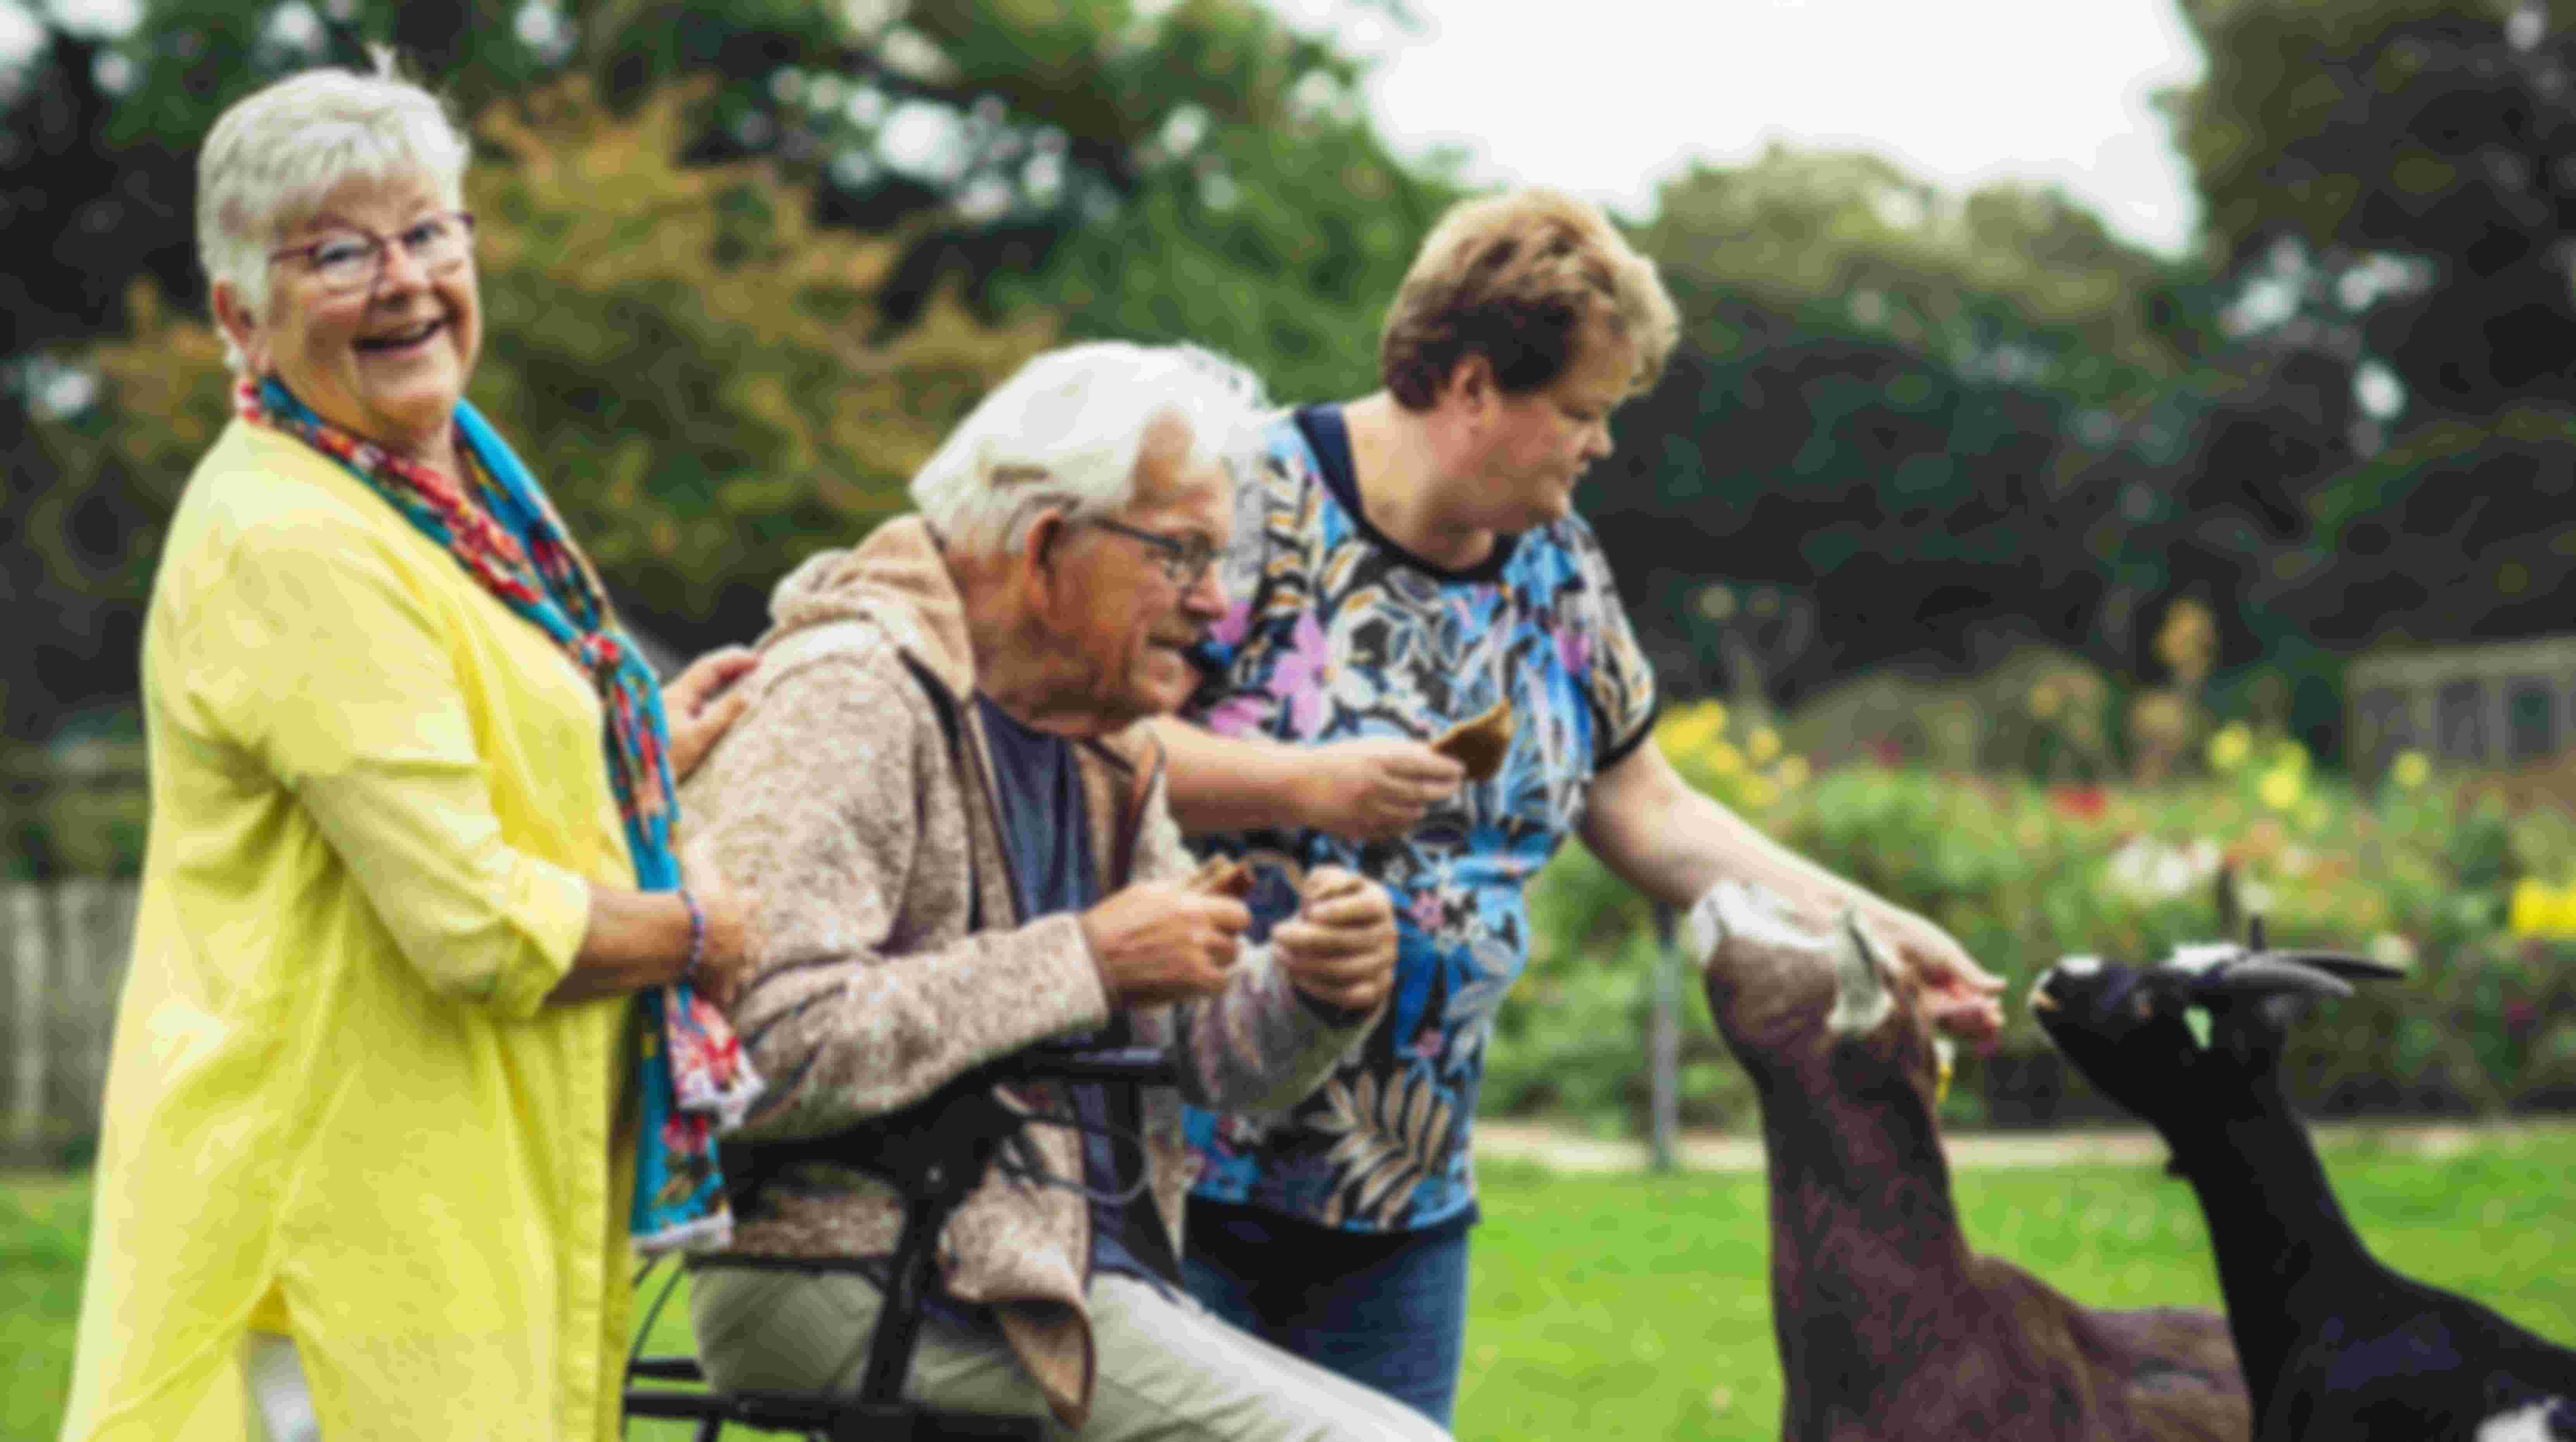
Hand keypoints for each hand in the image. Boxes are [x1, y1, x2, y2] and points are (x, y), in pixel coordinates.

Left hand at [663, 646, 758, 781]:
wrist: (642, 780)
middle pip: (706, 673)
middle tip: (758, 664)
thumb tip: (747, 695)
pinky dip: (720, 693)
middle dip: (731, 665)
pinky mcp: (679, 720)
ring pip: (704, 685)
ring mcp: (676, 708)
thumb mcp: (698, 738)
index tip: (756, 659)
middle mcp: (675, 696)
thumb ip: (723, 715)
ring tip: (750, 675)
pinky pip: (703, 699)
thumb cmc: (667, 760)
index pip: (707, 667)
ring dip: (726, 678)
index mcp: (677, 694)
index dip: (732, 659)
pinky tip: (732, 696)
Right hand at [679, 836, 760, 1010]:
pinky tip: (723, 1000)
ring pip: (747, 968)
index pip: (753, 902)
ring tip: (741, 972)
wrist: (690, 933)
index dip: (748, 902)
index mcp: (745, 908)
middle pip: (757, 940)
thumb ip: (702, 851)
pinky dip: (723, 995)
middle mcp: (748, 936)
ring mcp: (738, 961)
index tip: (748, 901)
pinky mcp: (723, 982)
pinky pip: (726, 992)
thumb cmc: (697, 897)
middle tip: (748, 944)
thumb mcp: (700, 867)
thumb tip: (704, 837)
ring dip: (743, 969)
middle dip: (752, 941)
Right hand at [1078, 883, 1248, 1008]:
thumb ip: (1191, 882)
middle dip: (1223, 938)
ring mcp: (1196, 958)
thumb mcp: (1150, 893)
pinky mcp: (1190, 983)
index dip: (1230, 917)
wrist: (1088, 961)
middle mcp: (1197, 930)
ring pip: (1229, 959)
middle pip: (1236, 936)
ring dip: (1215, 960)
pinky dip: (1209, 982)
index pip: (1238, 911)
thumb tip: (1224, 863)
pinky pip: (1220, 983)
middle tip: (1202, 942)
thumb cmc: (1115, 923)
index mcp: (1188, 904)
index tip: (1218, 922)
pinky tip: (1189, 978)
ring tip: (1188, 960)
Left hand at [1272, 866, 1396, 1013]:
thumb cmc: (1333, 902)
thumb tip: (1317, 895)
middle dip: (1309, 938)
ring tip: (1278, 953)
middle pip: (1350, 940)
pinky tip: (1295, 975)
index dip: (1338, 911)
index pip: (1365, 907)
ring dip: (1307, 964)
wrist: (1348, 933)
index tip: (1309, 913)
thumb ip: (1324, 880)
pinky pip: (1347, 995)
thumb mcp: (1329, 881)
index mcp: (1380, 901)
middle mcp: (1388, 933)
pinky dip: (1319, 987)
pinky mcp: (1376, 988)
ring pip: (1345, 970)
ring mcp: (1384, 963)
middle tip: (1277, 933)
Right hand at [1293, 738, 1464, 840]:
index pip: (1424, 766)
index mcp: (1376, 761)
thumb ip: (1399, 750)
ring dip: (1424, 806)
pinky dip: (1405, 822)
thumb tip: (1434, 756)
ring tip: (1426, 798)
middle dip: (1444, 789)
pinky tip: (1405, 813)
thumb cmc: (1337, 761)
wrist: (1298, 785)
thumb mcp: (1366, 747)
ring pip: (1413, 814)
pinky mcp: (1361, 830)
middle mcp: (1374, 787)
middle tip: (1453, 786)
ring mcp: (1367, 812)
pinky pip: (1395, 830)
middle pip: (1423, 793)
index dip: (1447, 769)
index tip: (1460, 770)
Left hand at [1870, 903, 2003, 1047]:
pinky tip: (1966, 1014)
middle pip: (1965, 1019)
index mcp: (1952, 982)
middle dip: (1982, 1023)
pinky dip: (1954, 1017)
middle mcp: (1940, 997)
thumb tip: (2002, 985)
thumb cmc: (1916, 938)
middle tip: (1997, 1022)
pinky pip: (1936, 1018)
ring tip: (1989, 1020)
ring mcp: (1926, 1004)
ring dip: (1972, 1024)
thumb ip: (1972, 974)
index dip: (1986, 1013)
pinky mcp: (1911, 1008)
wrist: (1883, 933)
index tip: (1999, 1015)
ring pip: (1953, 1023)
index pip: (1973, 1005)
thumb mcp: (1949, 955)